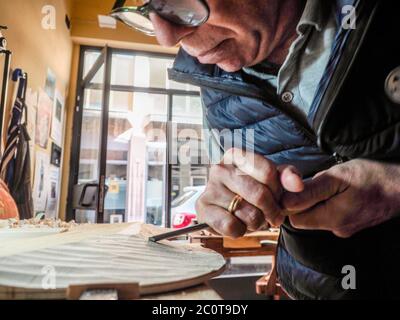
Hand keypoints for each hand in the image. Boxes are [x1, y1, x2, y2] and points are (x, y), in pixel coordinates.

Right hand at [196, 148, 303, 237]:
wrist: (224, 206)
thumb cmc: (250, 190)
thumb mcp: (271, 179)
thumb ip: (287, 176)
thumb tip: (297, 185)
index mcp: (237, 156)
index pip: (268, 172)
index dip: (279, 191)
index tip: (278, 198)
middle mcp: (220, 168)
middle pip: (260, 194)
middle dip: (272, 211)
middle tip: (274, 217)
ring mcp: (209, 188)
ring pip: (248, 214)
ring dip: (258, 223)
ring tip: (254, 219)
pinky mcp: (202, 208)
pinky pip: (231, 227)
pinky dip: (241, 231)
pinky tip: (238, 224)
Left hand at [282, 159, 399, 237]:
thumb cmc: (372, 177)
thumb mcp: (338, 177)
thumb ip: (310, 191)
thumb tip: (285, 202)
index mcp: (332, 219)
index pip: (296, 219)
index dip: (292, 203)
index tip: (298, 188)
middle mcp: (337, 229)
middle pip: (306, 218)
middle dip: (306, 200)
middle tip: (319, 183)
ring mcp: (346, 229)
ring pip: (319, 215)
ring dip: (318, 200)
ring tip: (334, 186)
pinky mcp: (352, 224)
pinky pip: (331, 215)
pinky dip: (330, 203)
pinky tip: (341, 191)